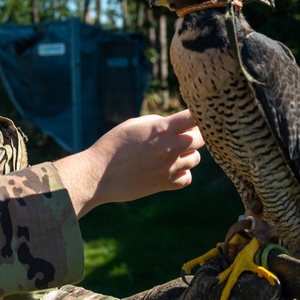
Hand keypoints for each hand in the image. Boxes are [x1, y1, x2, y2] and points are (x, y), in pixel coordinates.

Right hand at [54, 110, 202, 216]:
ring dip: (188, 154)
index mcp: (161, 128)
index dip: (196, 114)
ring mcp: (169, 167)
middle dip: (194, 134)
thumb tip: (173, 125)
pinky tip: (170, 169)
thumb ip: (157, 122)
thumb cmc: (112, 145)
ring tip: (171, 154)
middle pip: (201, 138)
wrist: (98, 174)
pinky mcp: (165, 184)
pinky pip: (187, 178)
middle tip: (182, 135)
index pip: (193, 116)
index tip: (191, 116)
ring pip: (196, 158)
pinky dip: (183, 173)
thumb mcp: (133, 125)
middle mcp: (169, 147)